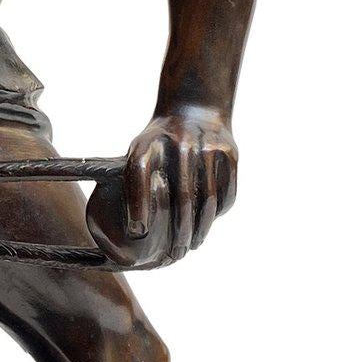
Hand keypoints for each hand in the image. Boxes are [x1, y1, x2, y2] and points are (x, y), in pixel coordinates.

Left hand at [86, 109, 237, 267]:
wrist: (195, 108)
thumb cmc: (159, 144)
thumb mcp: (138, 152)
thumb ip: (132, 185)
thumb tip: (135, 231)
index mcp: (148, 143)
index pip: (139, 173)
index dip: (138, 203)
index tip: (137, 232)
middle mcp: (178, 142)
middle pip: (180, 196)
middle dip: (178, 231)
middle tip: (175, 253)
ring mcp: (206, 144)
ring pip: (206, 199)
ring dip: (201, 228)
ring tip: (193, 244)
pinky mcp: (229, 151)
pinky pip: (226, 192)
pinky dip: (218, 212)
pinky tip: (208, 223)